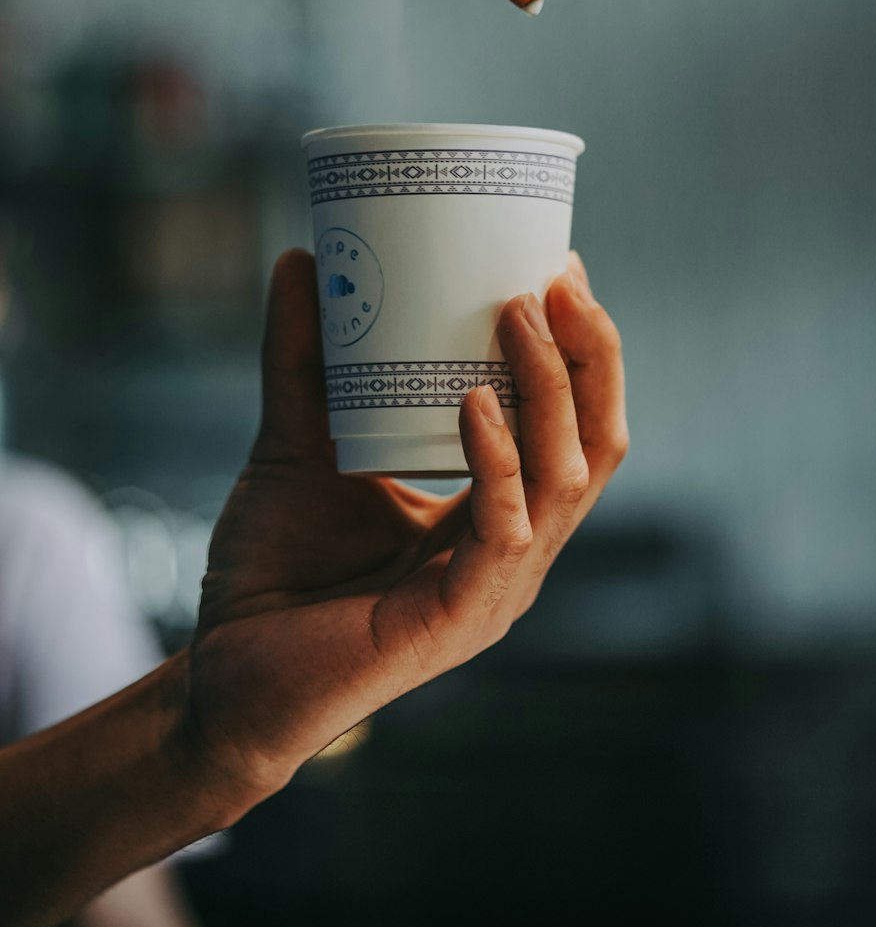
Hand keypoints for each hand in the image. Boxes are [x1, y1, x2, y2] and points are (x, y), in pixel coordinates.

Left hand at [183, 246, 627, 806]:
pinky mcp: (460, 619)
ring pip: (568, 479)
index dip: (581, 348)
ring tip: (517, 313)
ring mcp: (497, 587)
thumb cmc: (276, 567)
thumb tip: (303, 257)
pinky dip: (499, 461)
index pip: (576, 425)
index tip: (557, 266)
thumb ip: (304, 355)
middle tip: (558, 276)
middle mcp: (517, 547)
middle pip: (598, 444)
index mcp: (501, 510)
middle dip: (590, 355)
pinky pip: (506, 530)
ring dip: (550, 388)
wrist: (226, 669)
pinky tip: (475, 403)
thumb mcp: (298, 437)